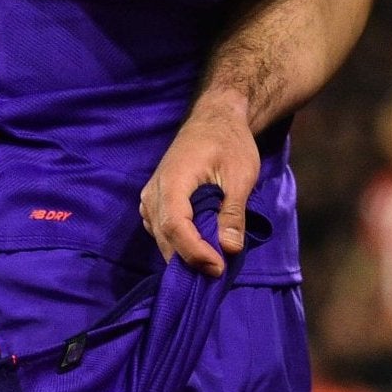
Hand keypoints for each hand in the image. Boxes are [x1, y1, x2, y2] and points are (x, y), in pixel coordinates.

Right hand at [138, 90, 258, 278]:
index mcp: (173, 181)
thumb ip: (233, 213)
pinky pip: (162, 231)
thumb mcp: (240, 175)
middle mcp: (154, 192)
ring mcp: (150, 198)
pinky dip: (180, 244)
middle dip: (191, 260)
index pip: (176, 226)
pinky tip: (201, 250)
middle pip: (165, 237)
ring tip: (212, 264)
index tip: (217, 267)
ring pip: (161, 238)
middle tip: (219, 273)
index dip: (194, 252)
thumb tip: (230, 249)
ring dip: (184, 255)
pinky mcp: (155, 203)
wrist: (215, 119)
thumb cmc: (230, 142)